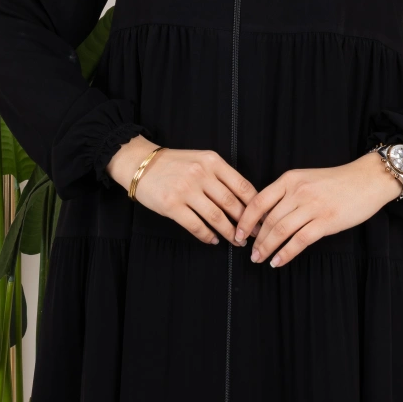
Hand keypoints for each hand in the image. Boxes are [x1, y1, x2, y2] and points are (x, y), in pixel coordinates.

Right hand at [106, 136, 256, 244]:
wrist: (140, 164)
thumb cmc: (173, 164)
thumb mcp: (200, 160)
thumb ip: (220, 175)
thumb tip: (245, 199)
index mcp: (212, 161)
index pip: (242, 185)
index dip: (255, 205)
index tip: (262, 217)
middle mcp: (201, 174)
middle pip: (232, 204)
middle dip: (246, 223)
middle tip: (253, 234)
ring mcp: (185, 190)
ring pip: (216, 217)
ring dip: (229, 232)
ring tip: (236, 241)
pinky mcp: (172, 205)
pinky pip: (196, 225)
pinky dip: (208, 236)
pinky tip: (213, 240)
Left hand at [234, 153, 402, 267]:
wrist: (368, 179)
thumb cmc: (338, 181)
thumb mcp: (307, 178)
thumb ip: (287, 193)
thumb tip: (266, 216)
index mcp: (290, 179)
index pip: (258, 201)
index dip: (245, 220)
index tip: (239, 234)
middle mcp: (298, 191)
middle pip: (268, 220)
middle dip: (256, 240)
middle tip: (250, 253)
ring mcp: (312, 206)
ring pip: (280, 231)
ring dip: (267, 248)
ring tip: (259, 259)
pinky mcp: (326, 221)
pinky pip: (299, 240)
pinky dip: (286, 253)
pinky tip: (278, 261)